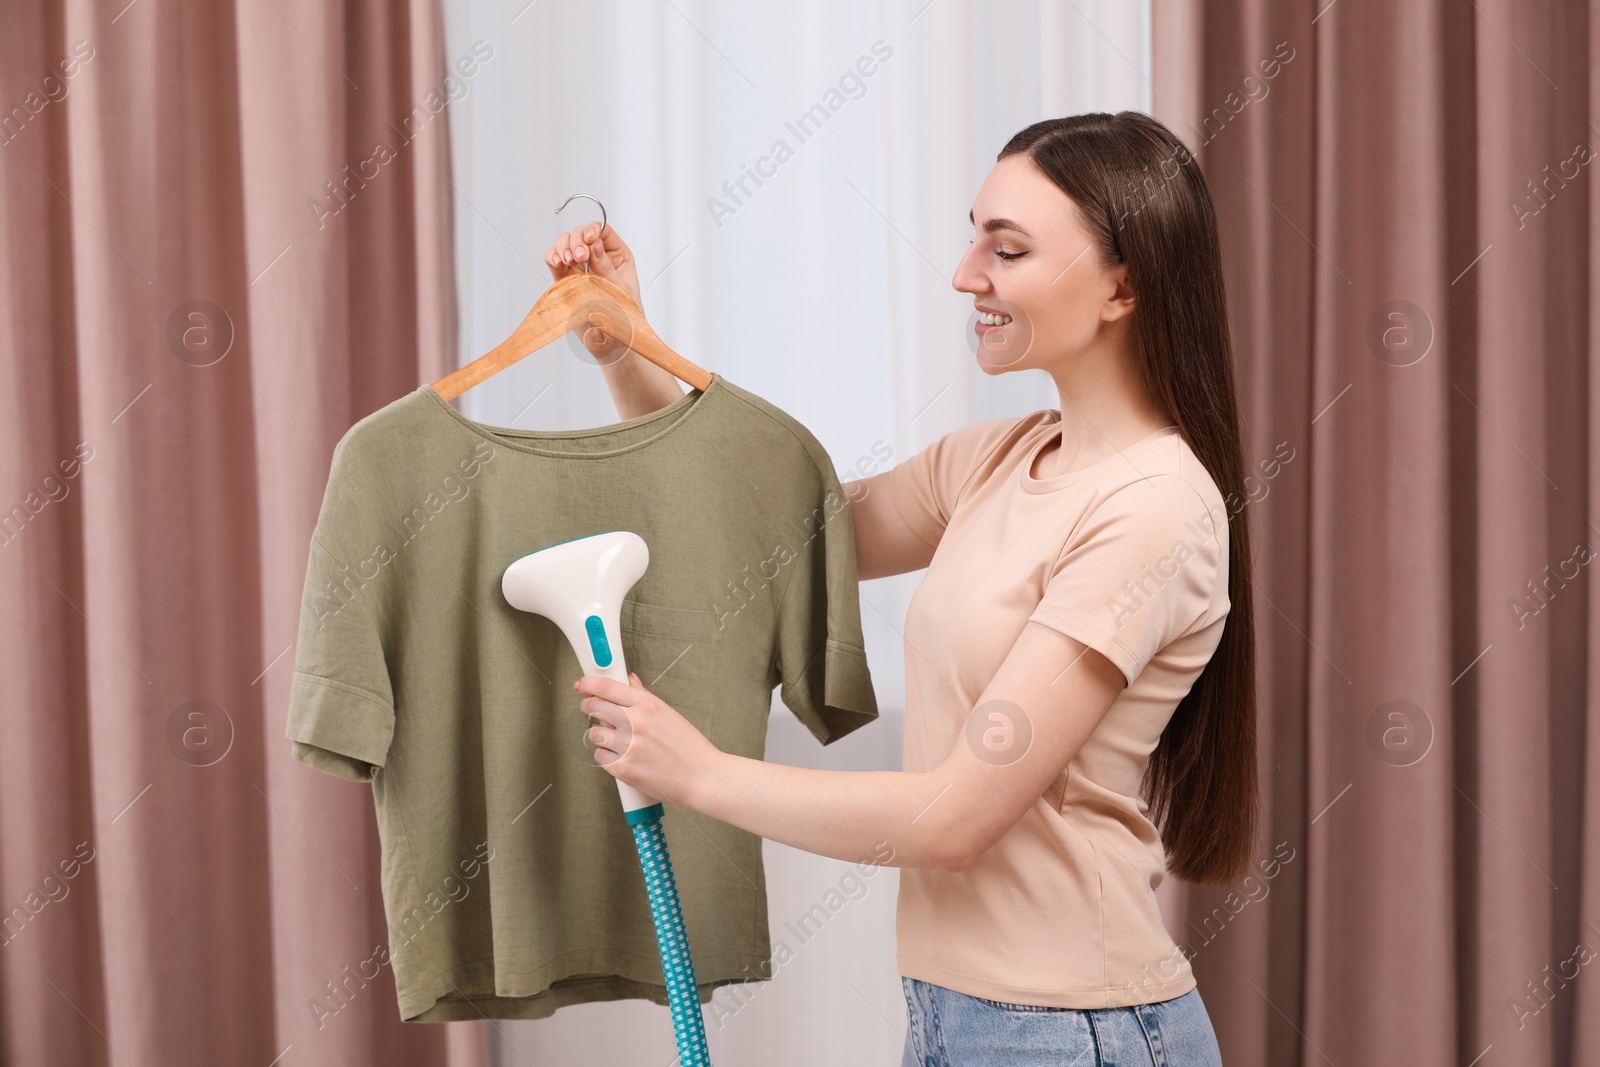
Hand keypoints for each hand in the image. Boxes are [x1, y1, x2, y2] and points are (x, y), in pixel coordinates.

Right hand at [545, 222, 643, 363]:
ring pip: (565, 244)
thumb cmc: (624, 319)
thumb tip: (594, 244)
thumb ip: (606, 267)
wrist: (612, 344)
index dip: (593, 230)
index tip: (590, 239)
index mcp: (617, 257)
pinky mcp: (565, 281)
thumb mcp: (620, 289)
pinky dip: (552, 256)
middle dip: (577, 239)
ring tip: (569, 260)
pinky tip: (556, 261)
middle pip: (580, 234)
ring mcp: (580, 269)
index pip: (602, 231)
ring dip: (563, 246)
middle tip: (580, 257)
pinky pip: (554, 261)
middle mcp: (597, 259)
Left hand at [573, 672, 721, 808]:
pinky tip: (621, 757)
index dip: (588, 684)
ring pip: (594, 734)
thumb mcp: (669, 713)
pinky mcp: (623, 768)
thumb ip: (643, 696)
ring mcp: (628, 745)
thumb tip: (630, 681)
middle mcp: (636, 721)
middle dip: (587, 708)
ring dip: (600, 736)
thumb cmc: (690, 748)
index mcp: (648, 704)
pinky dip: (607, 758)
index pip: (606, 687)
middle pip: (594, 707)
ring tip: (615, 740)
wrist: (702, 777)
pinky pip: (600, 757)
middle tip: (589, 711)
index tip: (580, 686)